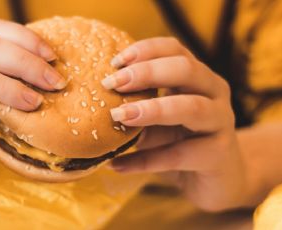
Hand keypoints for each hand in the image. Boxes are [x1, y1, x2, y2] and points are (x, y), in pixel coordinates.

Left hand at [103, 37, 247, 211]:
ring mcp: (221, 121)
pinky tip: (117, 165)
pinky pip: (179, 155)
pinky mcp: (219, 154)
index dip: (145, 51)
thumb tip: (102, 107)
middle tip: (112, 84)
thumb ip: (138, 111)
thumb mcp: (156, 122)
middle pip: (186, 69)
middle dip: (147, 73)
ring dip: (152, 110)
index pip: (175, 50)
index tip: (115, 62)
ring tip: (118, 116)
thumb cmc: (181, 142)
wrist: (216, 179)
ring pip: (191, 108)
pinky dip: (144, 160)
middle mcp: (214, 93)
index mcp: (197, 77)